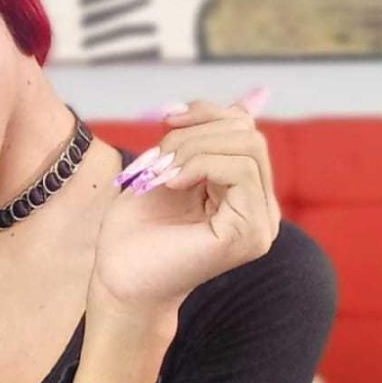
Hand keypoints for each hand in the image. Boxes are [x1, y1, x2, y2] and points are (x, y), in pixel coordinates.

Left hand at [89, 96, 281, 312]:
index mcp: (243, 192)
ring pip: (248, 146)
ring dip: (193, 148)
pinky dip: (200, 164)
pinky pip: (241, 171)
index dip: (206, 112)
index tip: (167, 118)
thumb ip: (201, 139)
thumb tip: (244, 101)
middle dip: (195, 131)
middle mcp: (260, 207)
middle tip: (156, 157)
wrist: (120, 281)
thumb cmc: (135, 231)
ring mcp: (261, 222)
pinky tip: (171, 183)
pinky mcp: (251, 233)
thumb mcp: (167, 168)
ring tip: (160, 173)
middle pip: (248, 132)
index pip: (244, 129)